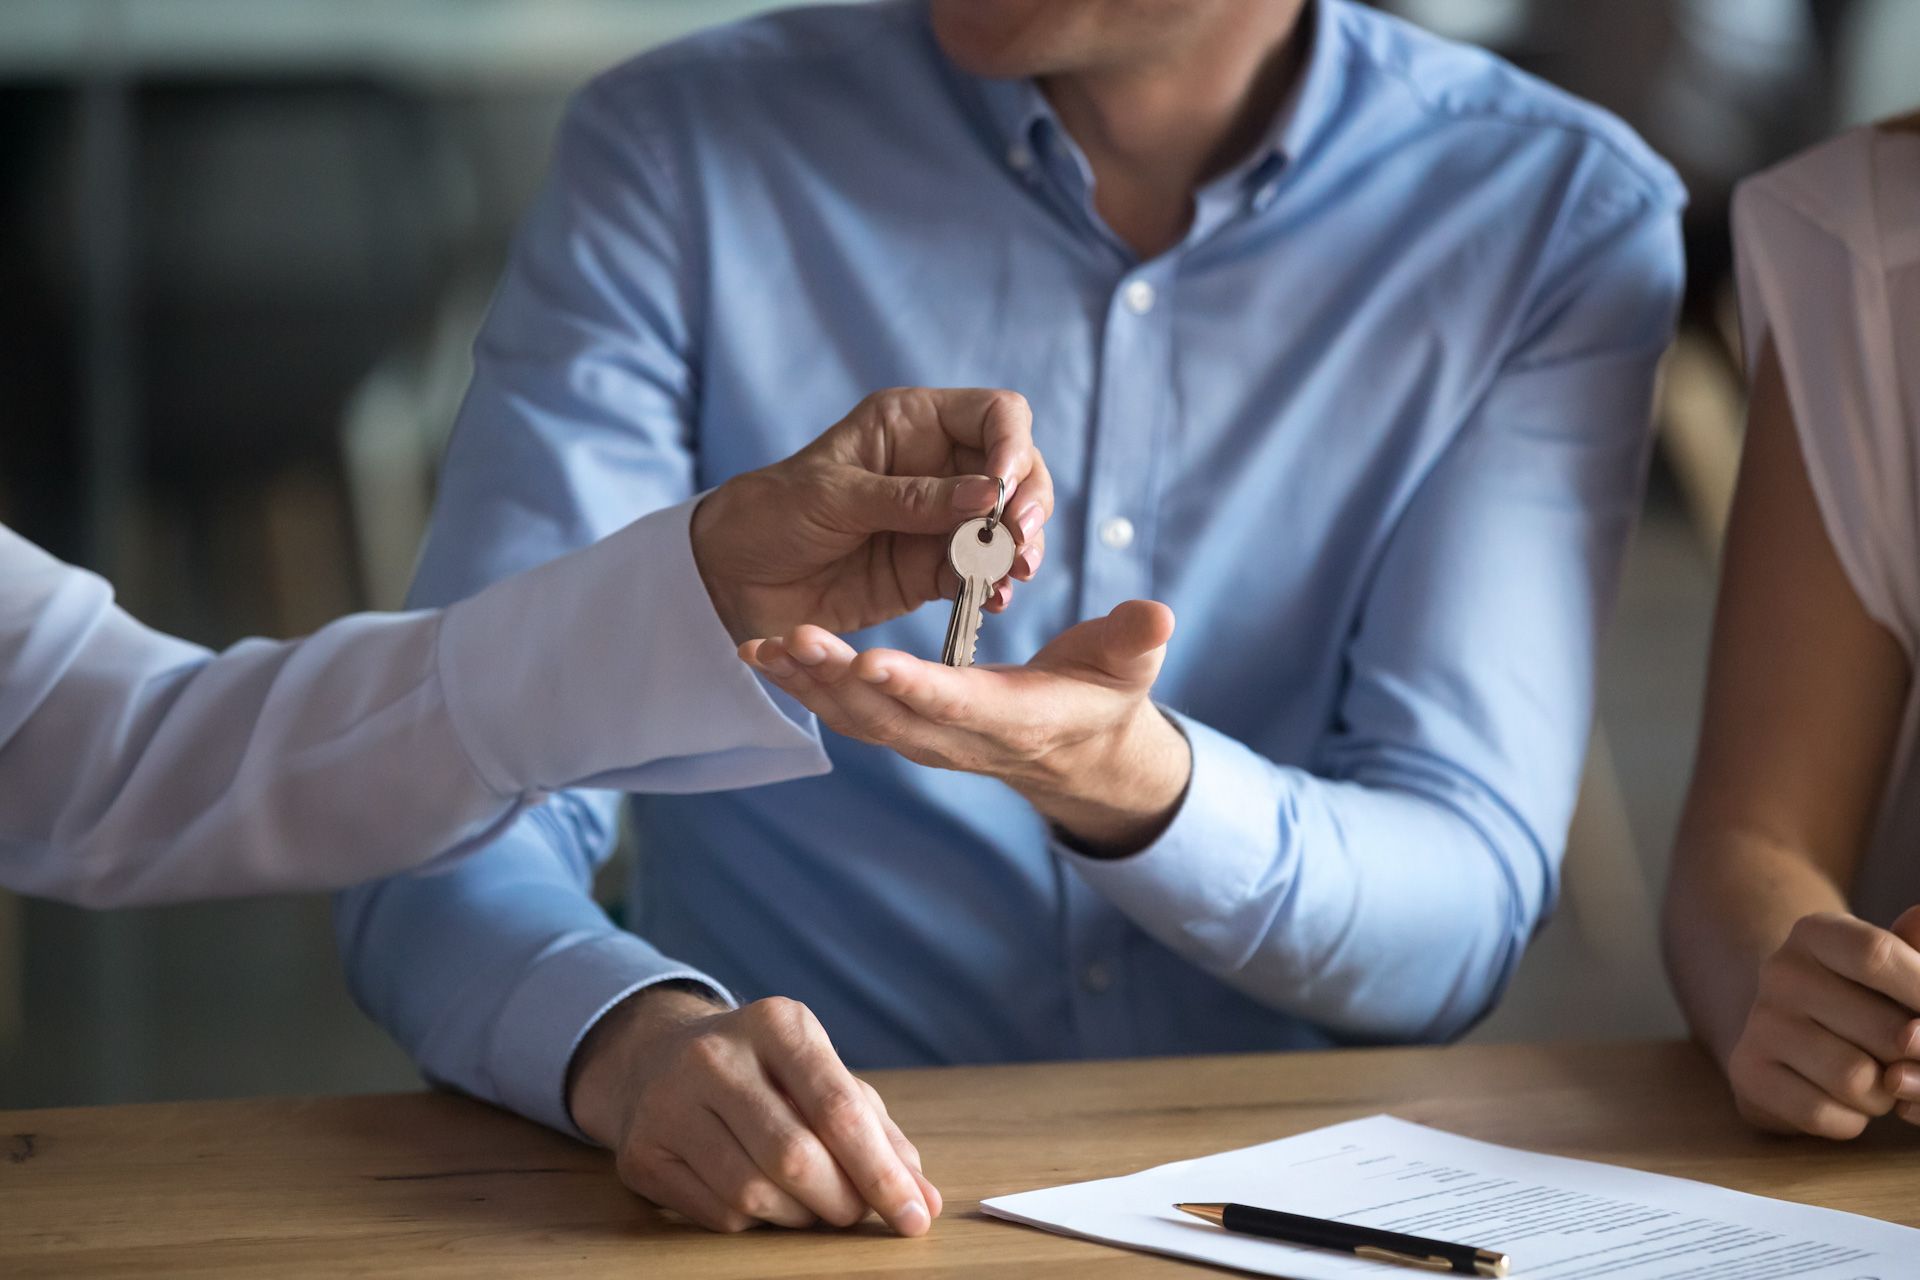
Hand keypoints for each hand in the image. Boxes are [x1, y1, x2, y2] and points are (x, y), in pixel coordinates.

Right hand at [567, 985, 940, 1234]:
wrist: (656, 1057)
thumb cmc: (765, 1074)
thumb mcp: (824, 1077)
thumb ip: (879, 1134)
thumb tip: (923, 1199)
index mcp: (777, 1023)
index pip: (838, 1107)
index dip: (881, 1172)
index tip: (914, 1216)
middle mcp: (716, 1055)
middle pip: (796, 1157)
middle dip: (842, 1200)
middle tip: (857, 1212)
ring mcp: (668, 1103)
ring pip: (754, 1194)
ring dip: (799, 1216)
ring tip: (810, 1202)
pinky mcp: (641, 1152)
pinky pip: (718, 1214)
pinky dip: (755, 1221)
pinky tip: (759, 1195)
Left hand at [691, 387, 1052, 642]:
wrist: (732, 578)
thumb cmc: (772, 514)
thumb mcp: (835, 497)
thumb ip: (912, 497)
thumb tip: (991, 493)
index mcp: (912, 423)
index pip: (994, 415)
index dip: (1013, 444)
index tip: (1005, 487)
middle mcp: (937, 465)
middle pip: (1017, 469)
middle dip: (1029, 503)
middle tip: (1021, 541)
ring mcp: (940, 519)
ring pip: (1008, 524)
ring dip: (1020, 548)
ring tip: (1015, 574)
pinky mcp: (934, 569)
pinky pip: (982, 572)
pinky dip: (997, 584)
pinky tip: (996, 598)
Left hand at [742, 600, 1190, 853]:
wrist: (1079, 750)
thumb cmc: (1105, 693)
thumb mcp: (1129, 664)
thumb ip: (1135, 640)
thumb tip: (1157, 616)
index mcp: (1012, 716)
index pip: (958, 704)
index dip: (916, 687)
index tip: (872, 663)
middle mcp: (958, 737)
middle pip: (889, 714)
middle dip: (837, 680)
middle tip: (794, 638)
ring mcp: (926, 738)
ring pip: (856, 717)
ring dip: (806, 685)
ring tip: (760, 647)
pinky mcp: (904, 728)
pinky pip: (846, 712)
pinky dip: (802, 687)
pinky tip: (761, 655)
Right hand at [1724, 907, 1919, 1137]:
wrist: (1788, 1028)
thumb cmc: (1862, 997)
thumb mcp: (1895, 966)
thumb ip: (1918, 953)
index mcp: (1816, 933)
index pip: (1877, 956)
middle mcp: (1779, 971)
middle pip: (1887, 1032)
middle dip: (1916, 1059)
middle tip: (1908, 1057)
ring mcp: (1759, 1022)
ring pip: (1858, 1080)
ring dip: (1885, 1095)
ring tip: (1876, 1079)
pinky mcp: (1746, 1071)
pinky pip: (1823, 1114)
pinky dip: (1850, 1119)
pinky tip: (1843, 1100)